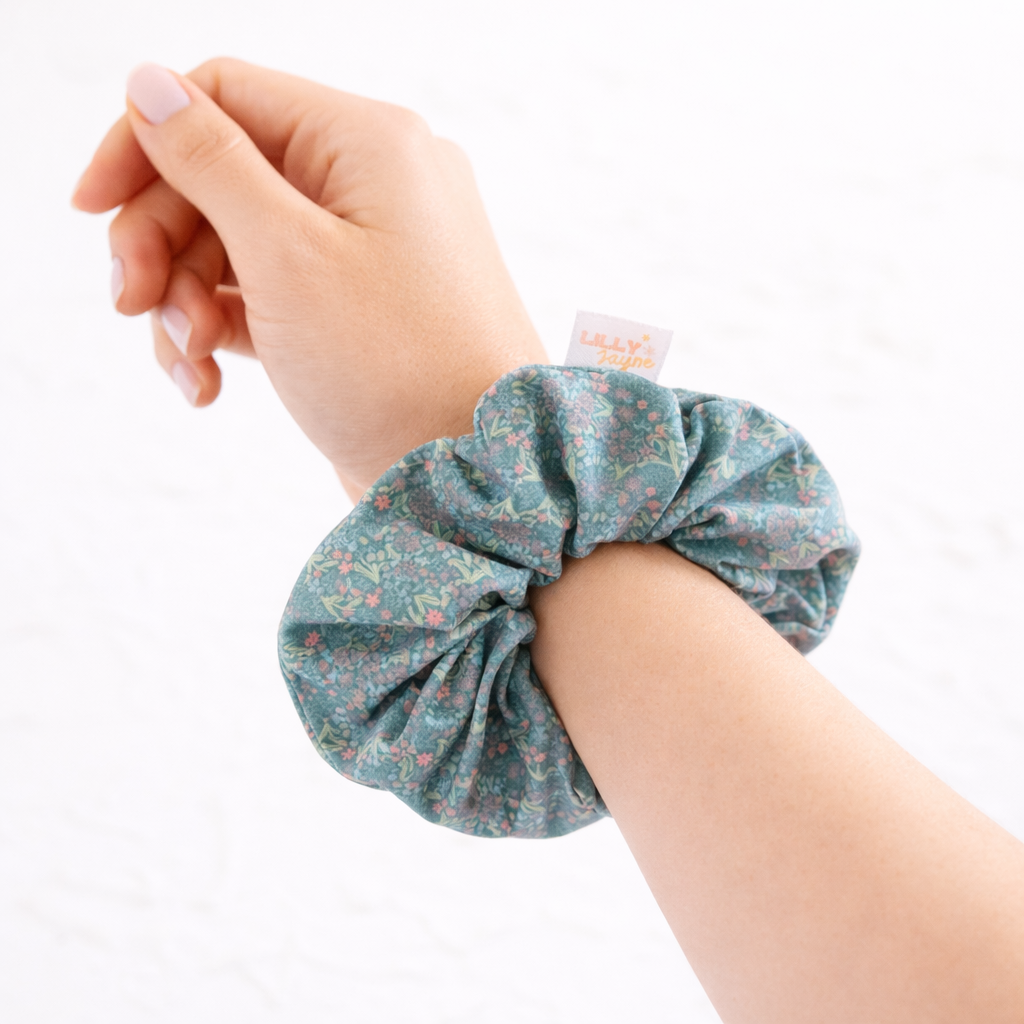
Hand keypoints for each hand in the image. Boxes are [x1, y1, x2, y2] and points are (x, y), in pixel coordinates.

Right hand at [73, 59, 547, 490]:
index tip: (89, 208)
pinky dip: (227, 329)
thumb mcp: (286, 255)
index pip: (225, 97)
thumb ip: (210, 163)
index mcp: (367, 142)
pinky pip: (270, 296)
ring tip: (188, 361)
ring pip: (239, 243)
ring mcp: (369, 252)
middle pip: (224, 176)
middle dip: (162, 240)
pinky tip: (205, 383)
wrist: (474, 479)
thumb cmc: (396, 367)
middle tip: (130, 304)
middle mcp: (373, 185)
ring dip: (187, 297)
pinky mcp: (357, 313)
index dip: (145, 143)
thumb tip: (150, 85)